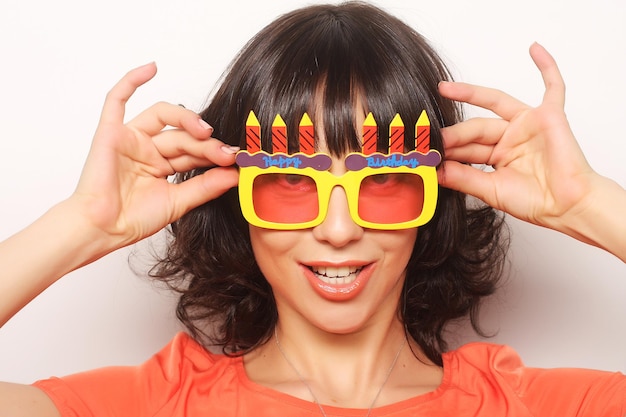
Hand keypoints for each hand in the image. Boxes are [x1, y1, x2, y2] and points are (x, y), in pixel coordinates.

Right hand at [72, 62, 238, 250]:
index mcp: (162, 165)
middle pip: (182, 135)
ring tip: (205, 131)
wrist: (102, 230)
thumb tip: (236, 174)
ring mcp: (130, 139)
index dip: (214, 153)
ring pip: (162, 116)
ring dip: (186, 119)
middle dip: (205, 144)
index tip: (236, 160)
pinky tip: (152, 68)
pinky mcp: (110, 132)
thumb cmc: (132, 220)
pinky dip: (132, 81)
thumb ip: (206, 187)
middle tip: (226, 154)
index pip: (193, 151)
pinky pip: (117, 100)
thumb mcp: (178, 202)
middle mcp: (147, 149)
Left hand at [437, 43, 597, 232]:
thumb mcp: (491, 190)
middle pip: (475, 128)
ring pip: (495, 104)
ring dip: (471, 93)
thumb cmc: (535, 202)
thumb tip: (434, 171)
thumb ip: (463, 178)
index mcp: (496, 156)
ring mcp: (528, 125)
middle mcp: (509, 138)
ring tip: (445, 89)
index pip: (466, 148)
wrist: (567, 207)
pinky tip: (534, 49)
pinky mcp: (549, 116)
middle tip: (433, 136)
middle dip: (455, 133)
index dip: (447, 149)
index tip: (425, 151)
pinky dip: (546, 67)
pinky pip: (552, 87)